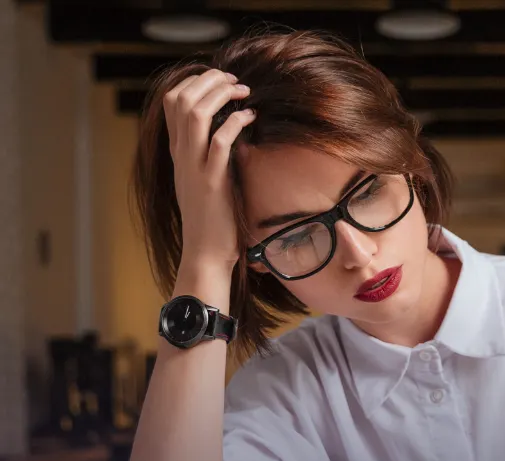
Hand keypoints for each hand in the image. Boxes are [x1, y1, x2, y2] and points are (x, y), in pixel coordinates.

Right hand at [162, 69, 255, 273]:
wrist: (205, 255)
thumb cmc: (212, 222)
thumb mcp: (205, 182)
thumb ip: (209, 157)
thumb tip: (228, 134)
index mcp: (178, 154)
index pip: (172, 104)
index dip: (194, 83)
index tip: (220, 82)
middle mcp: (181, 157)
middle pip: (180, 100)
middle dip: (207, 81)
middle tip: (234, 79)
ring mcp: (194, 168)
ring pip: (194, 114)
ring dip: (219, 94)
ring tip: (243, 90)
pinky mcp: (212, 182)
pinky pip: (219, 142)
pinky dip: (235, 123)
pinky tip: (251, 117)